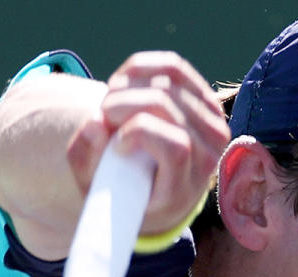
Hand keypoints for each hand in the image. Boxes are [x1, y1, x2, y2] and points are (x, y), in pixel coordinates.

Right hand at [67, 52, 230, 235]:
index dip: (140, 133)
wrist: (150, 189)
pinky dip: (140, 68)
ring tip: (109, 106)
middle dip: (122, 103)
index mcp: (183, 188)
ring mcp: (213, 125)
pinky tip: (121, 84)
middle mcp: (207, 156)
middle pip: (165, 104)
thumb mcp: (92, 185)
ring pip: (168, 81)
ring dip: (127, 86)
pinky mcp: (206, 101)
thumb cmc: (118, 189)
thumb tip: (96, 120)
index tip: (117, 144)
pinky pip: (173, 67)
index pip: (176, 147)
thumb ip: (84, 158)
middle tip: (103, 116)